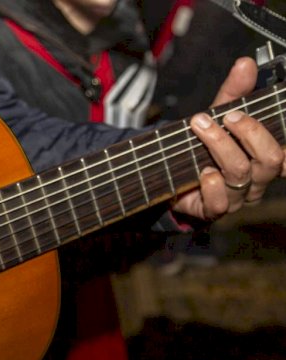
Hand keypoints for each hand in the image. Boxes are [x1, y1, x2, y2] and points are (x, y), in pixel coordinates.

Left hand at [173, 57, 285, 218]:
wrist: (170, 175)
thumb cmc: (204, 146)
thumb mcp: (219, 116)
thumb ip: (234, 93)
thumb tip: (245, 63)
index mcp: (267, 158)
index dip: (283, 139)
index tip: (257, 116)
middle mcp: (257, 180)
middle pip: (270, 160)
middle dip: (250, 132)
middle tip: (227, 115)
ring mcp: (236, 197)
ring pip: (241, 173)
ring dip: (220, 145)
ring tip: (200, 126)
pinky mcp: (212, 210)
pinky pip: (220, 203)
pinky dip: (211, 184)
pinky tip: (202, 170)